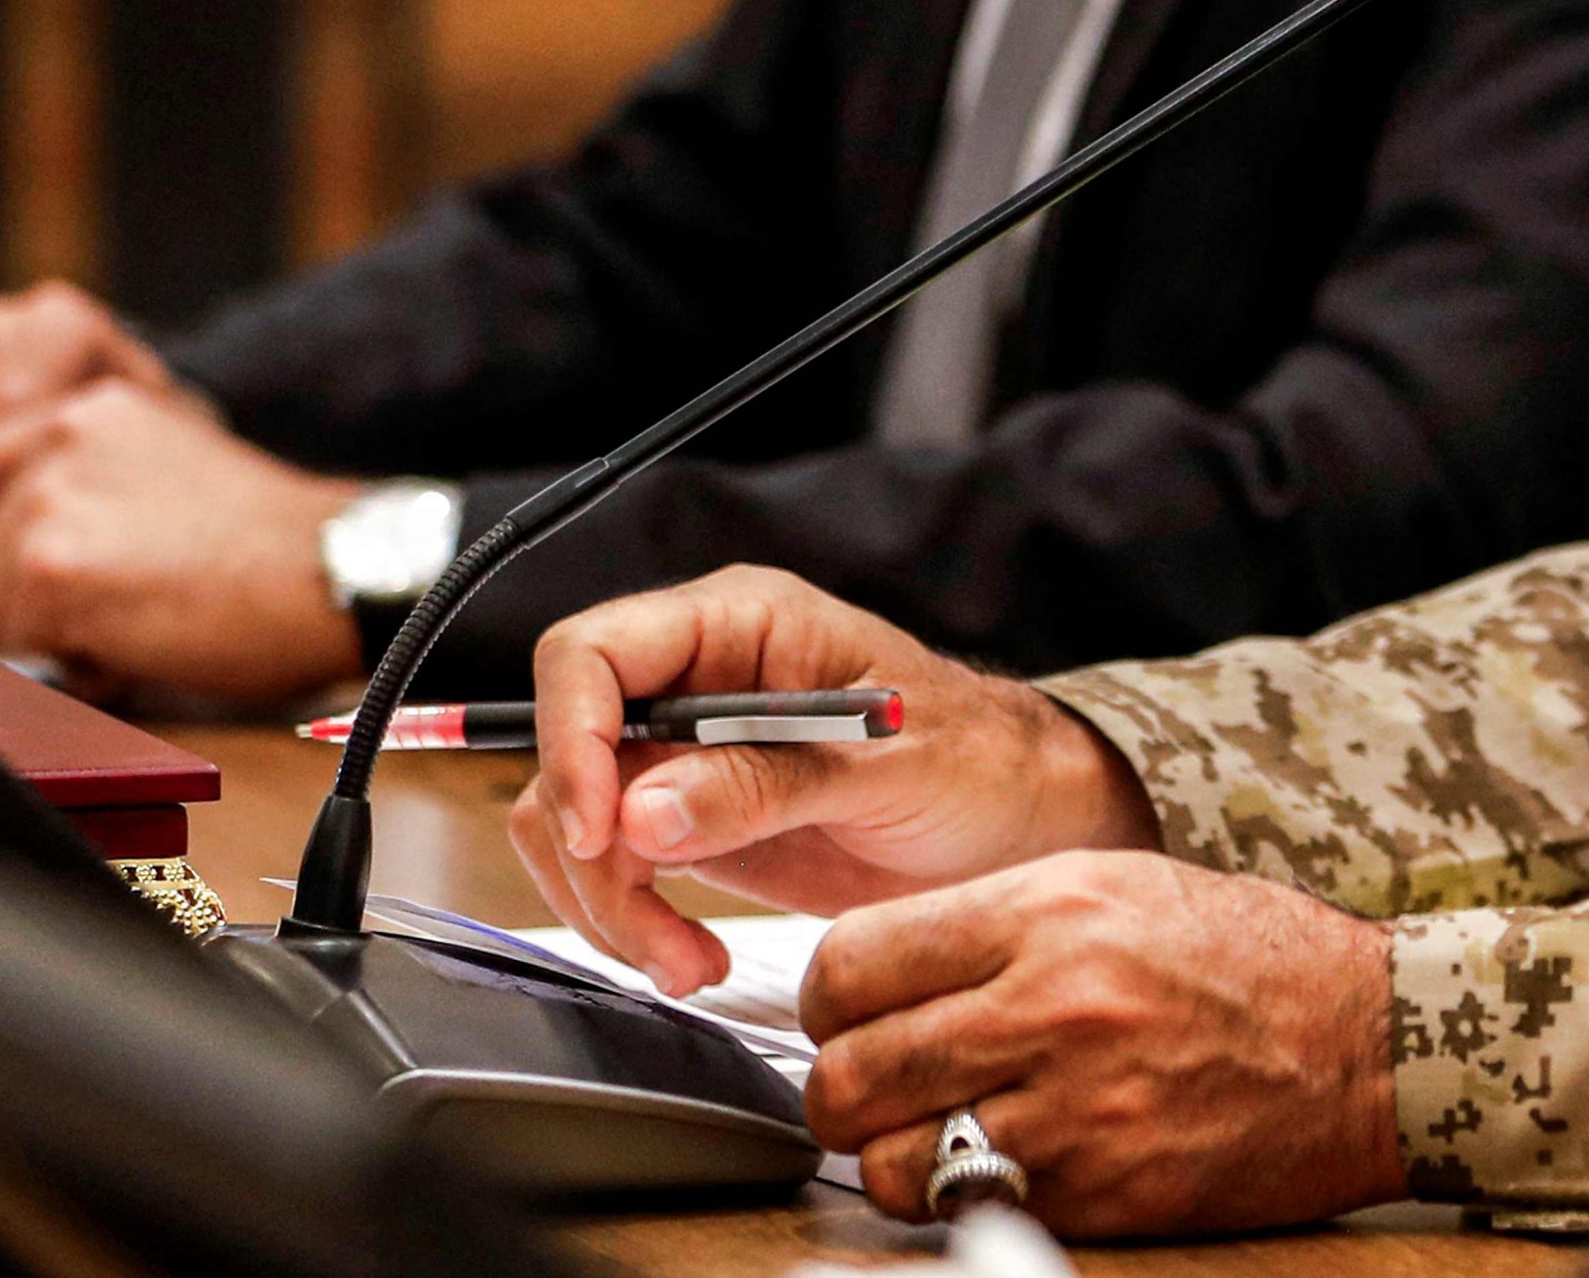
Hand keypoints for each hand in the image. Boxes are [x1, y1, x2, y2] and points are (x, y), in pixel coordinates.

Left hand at [0, 385, 363, 700]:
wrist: (330, 575)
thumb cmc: (272, 548)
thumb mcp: (166, 471)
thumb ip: (85, 483)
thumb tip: (12, 549)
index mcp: (92, 407)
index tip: (12, 570)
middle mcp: (61, 435)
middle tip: (57, 612)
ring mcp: (51, 499)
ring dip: (36, 629)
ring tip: (125, 626)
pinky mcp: (52, 567)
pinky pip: (11, 644)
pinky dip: (63, 664)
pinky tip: (131, 647)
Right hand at [506, 568, 1158, 997]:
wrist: (1019, 823)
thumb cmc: (979, 759)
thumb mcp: (890, 766)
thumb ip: (769, 783)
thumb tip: (644, 810)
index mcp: (742, 622)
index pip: (593, 653)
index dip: (571, 740)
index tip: (599, 831)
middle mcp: (698, 681)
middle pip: (570, 749)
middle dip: (591, 852)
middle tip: (653, 932)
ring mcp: (687, 754)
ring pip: (574, 824)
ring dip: (608, 906)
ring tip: (688, 964)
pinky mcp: (690, 824)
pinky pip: (614, 873)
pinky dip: (632, 926)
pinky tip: (694, 960)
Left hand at [804, 849, 1400, 1232]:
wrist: (1369, 1041)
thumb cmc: (1250, 958)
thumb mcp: (1116, 886)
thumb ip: (992, 922)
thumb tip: (881, 968)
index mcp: (1048, 911)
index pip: (854, 963)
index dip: (828, 999)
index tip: (847, 1012)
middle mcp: (1051, 1004)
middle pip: (851, 1074)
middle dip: (843, 1089)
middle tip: (873, 1086)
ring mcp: (1076, 1108)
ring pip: (890, 1162)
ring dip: (893, 1157)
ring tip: (932, 1134)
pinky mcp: (1103, 1190)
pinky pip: (969, 1210)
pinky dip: (962, 1197)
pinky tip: (1000, 1162)